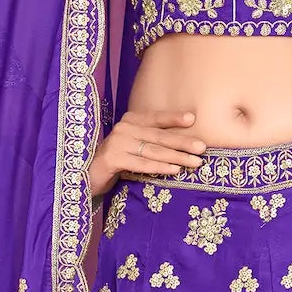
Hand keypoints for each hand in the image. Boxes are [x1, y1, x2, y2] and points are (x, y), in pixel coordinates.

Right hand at [89, 109, 207, 195]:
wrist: (89, 174)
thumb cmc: (118, 159)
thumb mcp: (135, 145)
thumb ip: (152, 139)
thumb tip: (184, 142)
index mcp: (131, 120)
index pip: (156, 118)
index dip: (174, 118)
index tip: (193, 119)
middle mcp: (124, 128)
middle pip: (159, 136)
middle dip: (182, 142)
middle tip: (202, 148)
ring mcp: (117, 143)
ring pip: (153, 150)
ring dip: (176, 156)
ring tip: (195, 162)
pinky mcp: (113, 158)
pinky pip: (141, 163)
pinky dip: (159, 167)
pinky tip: (175, 170)